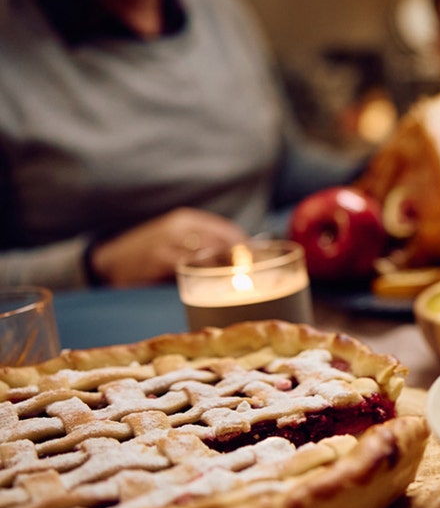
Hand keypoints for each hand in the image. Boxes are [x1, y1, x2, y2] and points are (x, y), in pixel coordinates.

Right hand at [90, 208, 248, 286]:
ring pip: (209, 255)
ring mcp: (167, 242)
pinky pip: (189, 269)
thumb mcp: (175, 240)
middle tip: (257, 277)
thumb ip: (202, 245)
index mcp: (186, 220)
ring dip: (227, 270)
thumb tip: (241, 262)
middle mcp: (179, 227)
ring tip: (240, 284)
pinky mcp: (157, 259)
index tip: (262, 261)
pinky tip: (212, 288)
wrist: (108, 260)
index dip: (246, 247)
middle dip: (241, 260)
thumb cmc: (149, 252)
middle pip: (222, 242)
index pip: (226, 230)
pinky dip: (204, 279)